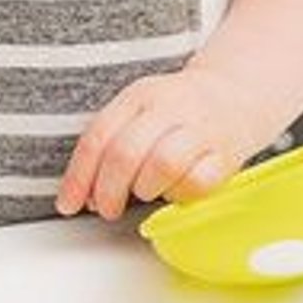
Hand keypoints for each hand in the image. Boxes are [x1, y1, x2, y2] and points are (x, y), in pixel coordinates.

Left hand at [56, 65, 265, 220]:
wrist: (234, 93)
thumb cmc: (176, 111)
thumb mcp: (138, 111)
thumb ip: (111, 145)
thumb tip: (85, 196)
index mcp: (138, 96)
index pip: (98, 137)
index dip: (78, 177)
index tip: (68, 205)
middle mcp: (167, 107)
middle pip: (125, 153)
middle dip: (108, 191)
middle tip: (106, 210)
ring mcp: (199, 127)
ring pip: (163, 163)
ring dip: (145, 188)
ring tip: (145, 192)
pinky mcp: (226, 153)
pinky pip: (198, 181)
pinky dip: (180, 194)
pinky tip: (176, 190)